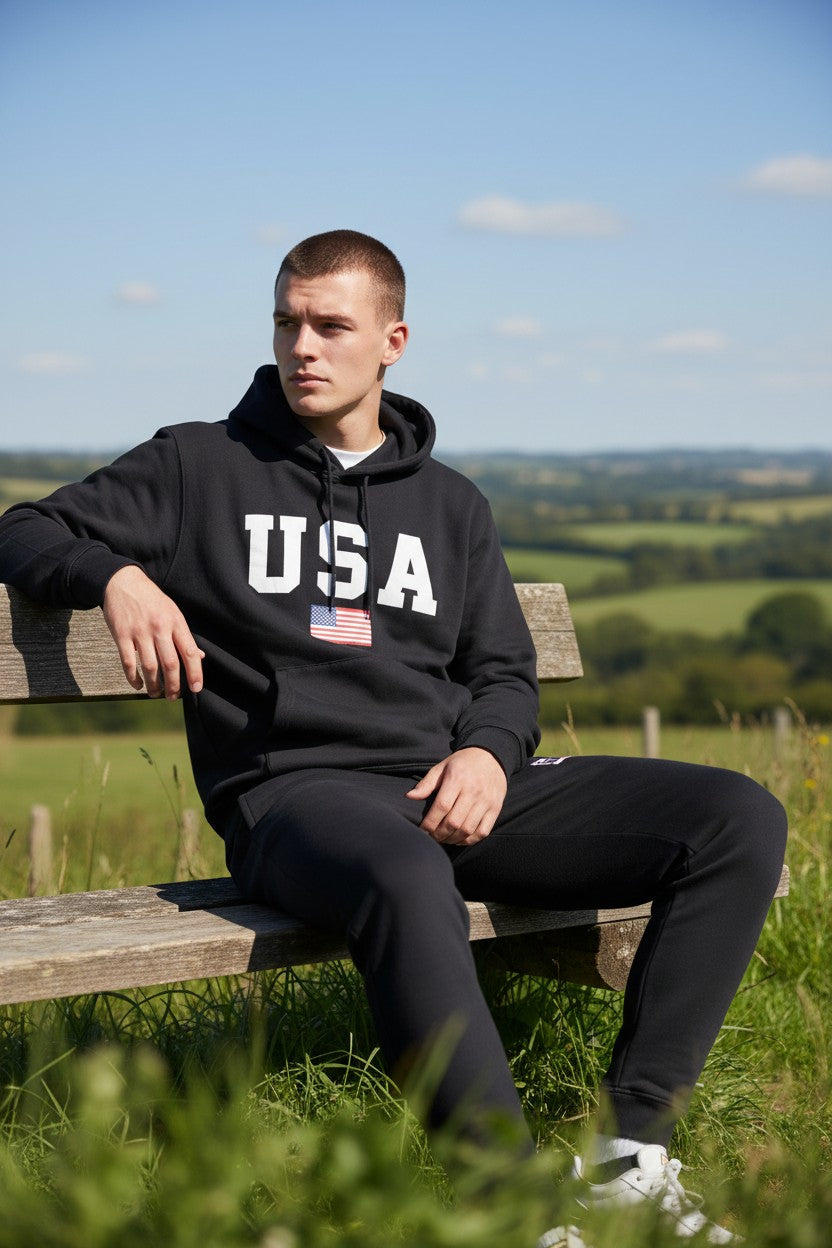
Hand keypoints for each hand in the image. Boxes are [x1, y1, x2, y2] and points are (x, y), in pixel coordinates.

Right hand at [103, 565, 203, 698]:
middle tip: (173, 697)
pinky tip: (138, 685)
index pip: (190, 652)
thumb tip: (199, 656)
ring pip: (150, 667)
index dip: (195, 673)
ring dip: (154, 686)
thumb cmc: (152, 600)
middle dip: (173, 686)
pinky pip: (128, 663)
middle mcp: (159, 628)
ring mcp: (140, 632)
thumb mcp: (173, 612)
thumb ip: (184, 635)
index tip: (196, 688)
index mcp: (176, 622)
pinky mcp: (122, 635)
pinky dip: (133, 678)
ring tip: (156, 694)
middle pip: (170, 664)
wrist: (123, 582)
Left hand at [406, 747, 507, 845]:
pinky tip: (459, 838)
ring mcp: (486, 801)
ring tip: (443, 838)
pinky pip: (482, 832)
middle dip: (439, 834)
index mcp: (457, 779)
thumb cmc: (462, 763)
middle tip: (432, 836)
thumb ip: (426, 783)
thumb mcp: (442, 767)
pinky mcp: (495, 808)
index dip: (430, 823)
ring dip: (452, 839)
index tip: (422, 830)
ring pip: (467, 829)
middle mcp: (473, 790)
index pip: (441, 806)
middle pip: (454, 822)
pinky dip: (469, 840)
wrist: (491, 756)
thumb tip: (409, 797)